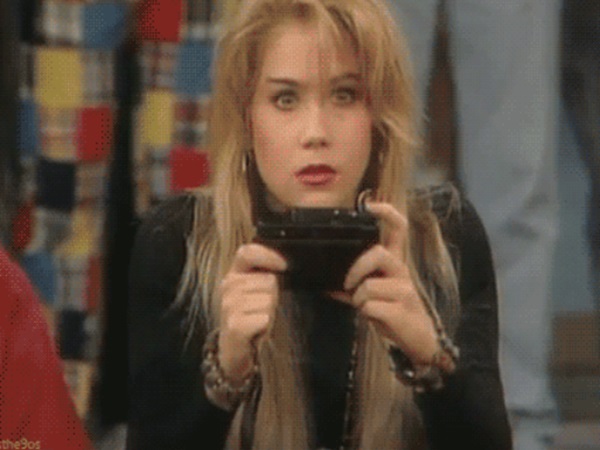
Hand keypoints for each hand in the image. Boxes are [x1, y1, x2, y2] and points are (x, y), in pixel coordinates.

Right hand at [217, 243, 286, 383]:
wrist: (235, 349)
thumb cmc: (250, 317)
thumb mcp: (256, 291)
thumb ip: (265, 274)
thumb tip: (284, 263)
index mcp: (235, 274)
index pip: (247, 252)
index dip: (268, 255)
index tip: (283, 265)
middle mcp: (228, 286)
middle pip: (268, 280)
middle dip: (273, 295)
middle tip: (262, 308)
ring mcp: (229, 305)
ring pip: (268, 300)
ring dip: (270, 312)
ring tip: (258, 318)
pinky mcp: (234, 325)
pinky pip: (264, 318)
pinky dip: (265, 325)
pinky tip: (256, 329)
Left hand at [332, 202, 438, 365]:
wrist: (420, 341)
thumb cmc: (395, 313)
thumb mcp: (375, 296)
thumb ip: (354, 288)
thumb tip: (327, 285)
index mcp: (395, 263)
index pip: (398, 229)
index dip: (386, 214)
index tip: (370, 205)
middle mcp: (401, 272)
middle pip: (378, 253)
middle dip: (357, 268)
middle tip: (349, 284)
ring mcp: (404, 290)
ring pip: (368, 285)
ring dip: (358, 299)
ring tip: (365, 308)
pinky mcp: (401, 309)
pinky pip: (370, 306)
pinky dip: (364, 313)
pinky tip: (373, 317)